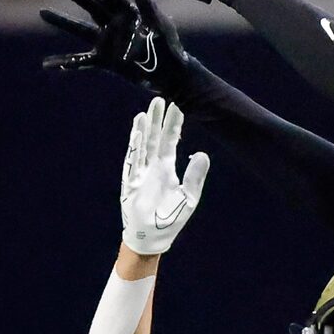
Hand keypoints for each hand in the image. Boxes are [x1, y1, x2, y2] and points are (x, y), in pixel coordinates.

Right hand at [40, 0, 163, 81]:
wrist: (171, 75)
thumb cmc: (170, 48)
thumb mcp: (160, 27)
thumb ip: (148, 9)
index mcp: (128, 13)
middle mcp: (114, 24)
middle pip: (92, 7)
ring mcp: (108, 42)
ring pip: (80, 30)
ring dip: (62, 22)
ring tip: (43, 12)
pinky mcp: (105, 61)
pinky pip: (81, 62)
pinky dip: (65, 63)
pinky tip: (47, 64)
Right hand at [120, 97, 209, 254]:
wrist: (151, 237)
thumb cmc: (169, 220)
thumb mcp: (188, 197)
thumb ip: (195, 176)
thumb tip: (202, 153)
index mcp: (167, 169)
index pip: (171, 141)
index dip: (174, 125)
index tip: (178, 106)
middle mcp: (153, 166)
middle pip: (156, 137)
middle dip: (160, 119)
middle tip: (162, 97)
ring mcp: (141, 171)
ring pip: (144, 143)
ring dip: (147, 126)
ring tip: (150, 108)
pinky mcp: (130, 179)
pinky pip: (133, 156)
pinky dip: (136, 142)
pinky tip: (139, 128)